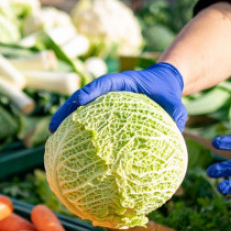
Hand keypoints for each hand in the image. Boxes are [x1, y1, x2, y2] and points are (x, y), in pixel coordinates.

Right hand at [49, 62, 187, 131]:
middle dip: (66, 111)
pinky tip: (71, 147)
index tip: (79, 102)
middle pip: (82, 98)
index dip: (89, 92)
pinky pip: (89, 119)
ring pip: (80, 109)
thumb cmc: (169, 94)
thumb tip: (176, 132)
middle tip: (52, 128)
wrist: (165, 86)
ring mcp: (104, 101)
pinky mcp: (105, 111)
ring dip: (66, 122)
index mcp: (123, 83)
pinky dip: (78, 130)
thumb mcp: (175, 103)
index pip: (102, 84)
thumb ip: (177, 115)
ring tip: (53, 138)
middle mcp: (109, 91)